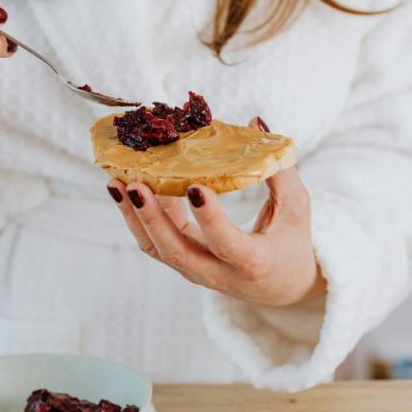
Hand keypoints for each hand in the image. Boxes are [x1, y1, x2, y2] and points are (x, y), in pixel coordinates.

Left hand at [106, 117, 326, 306]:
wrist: (280, 288)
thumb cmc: (291, 243)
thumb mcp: (295, 209)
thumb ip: (278, 169)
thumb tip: (255, 123)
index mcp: (253, 262)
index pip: (225, 243)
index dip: (209, 217)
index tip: (193, 186)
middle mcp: (218, 273)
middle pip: (176, 252)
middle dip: (150, 218)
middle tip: (132, 184)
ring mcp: (196, 271)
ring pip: (157, 248)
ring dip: (134, 216)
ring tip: (116, 183)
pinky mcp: (182, 263)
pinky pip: (155, 241)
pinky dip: (141, 215)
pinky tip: (130, 186)